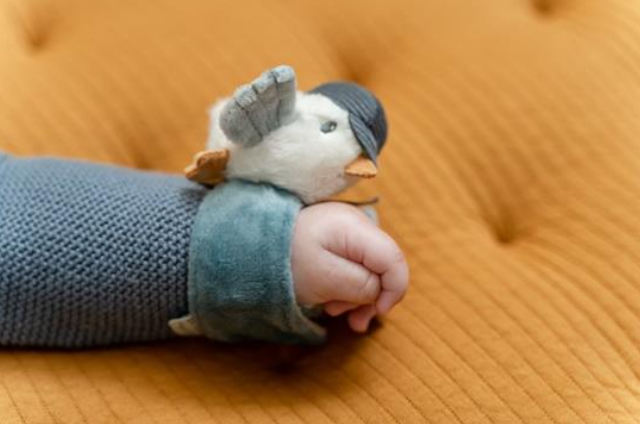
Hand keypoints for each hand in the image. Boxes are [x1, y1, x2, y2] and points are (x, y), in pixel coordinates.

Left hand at [291, 202, 408, 332]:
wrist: (247, 246)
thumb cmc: (285, 261)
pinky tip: (331, 298)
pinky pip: (355, 265)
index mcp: (354, 227)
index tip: (377, 313)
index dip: (394, 290)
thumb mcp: (325, 278)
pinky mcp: (336, 239)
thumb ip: (361, 285)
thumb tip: (379, 291)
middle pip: (384, 265)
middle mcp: (356, 223)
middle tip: (352, 321)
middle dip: (373, 297)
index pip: (393, 258)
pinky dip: (348, 285)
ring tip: (332, 309)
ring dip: (358, 295)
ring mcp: (346, 230)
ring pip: (371, 268)